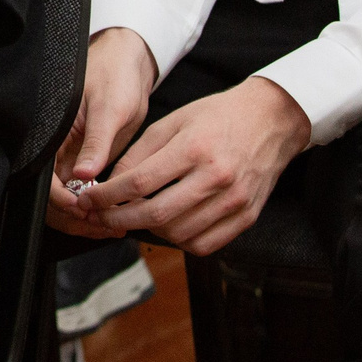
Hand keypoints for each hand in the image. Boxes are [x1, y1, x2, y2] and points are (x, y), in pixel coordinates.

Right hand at [47, 26, 158, 234]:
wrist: (129, 61)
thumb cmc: (114, 73)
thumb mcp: (108, 108)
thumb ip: (95, 142)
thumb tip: (83, 175)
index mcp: (53, 132)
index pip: (45, 178)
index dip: (62, 200)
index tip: (85, 209)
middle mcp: (57, 148)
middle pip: (53, 197)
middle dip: (75, 216)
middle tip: (103, 225)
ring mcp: (71, 156)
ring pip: (68, 198)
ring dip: (86, 215)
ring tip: (113, 223)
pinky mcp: (87, 159)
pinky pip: (84, 190)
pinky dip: (97, 205)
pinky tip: (116, 212)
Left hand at [79, 77, 311, 254]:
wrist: (271, 120)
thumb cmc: (218, 116)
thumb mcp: (174, 121)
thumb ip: (140, 152)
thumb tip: (111, 182)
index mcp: (194, 148)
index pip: (140, 182)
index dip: (109, 195)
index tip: (89, 198)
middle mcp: (217, 177)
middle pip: (157, 214)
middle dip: (120, 219)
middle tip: (101, 216)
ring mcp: (235, 201)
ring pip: (178, 233)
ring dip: (148, 231)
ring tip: (133, 217)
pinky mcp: (247, 217)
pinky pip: (205, 244)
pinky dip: (179, 241)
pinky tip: (167, 226)